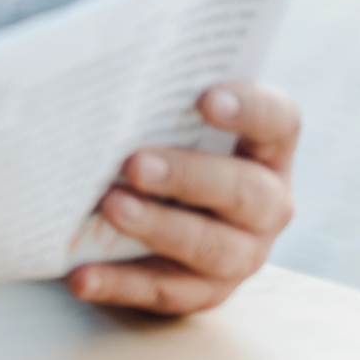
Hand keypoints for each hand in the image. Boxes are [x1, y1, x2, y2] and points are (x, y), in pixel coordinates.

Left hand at [67, 82, 299, 314]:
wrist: (147, 198)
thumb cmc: (155, 135)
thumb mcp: (161, 114)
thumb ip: (148, 94)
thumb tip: (86, 68)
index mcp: (264, 146)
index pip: (277, 120)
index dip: (249, 109)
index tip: (205, 99)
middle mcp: (266, 201)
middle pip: (245, 191)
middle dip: (188, 177)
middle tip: (135, 164)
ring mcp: (243, 251)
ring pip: (213, 248)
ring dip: (159, 229)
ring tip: (110, 209)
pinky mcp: (206, 290)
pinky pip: (167, 291)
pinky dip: (121, 283)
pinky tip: (81, 275)